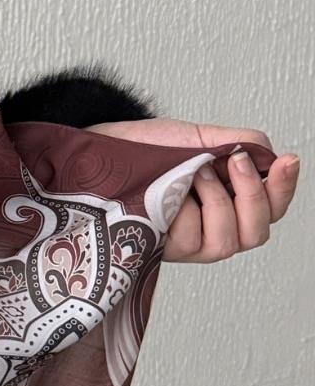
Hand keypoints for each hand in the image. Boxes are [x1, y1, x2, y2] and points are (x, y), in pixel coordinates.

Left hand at [85, 118, 299, 262]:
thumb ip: (232, 143)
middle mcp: (211, 226)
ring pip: (228, 242)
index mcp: (226, 199)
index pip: (270, 206)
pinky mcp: (163, 248)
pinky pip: (192, 241)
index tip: (288, 160)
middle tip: (236, 160)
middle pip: (257, 232)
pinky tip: (177, 190)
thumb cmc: (142, 147)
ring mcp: (187, 241)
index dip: (284, 188)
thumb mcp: (193, 137)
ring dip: (221, 203)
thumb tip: (268, 151)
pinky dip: (191, 212)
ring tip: (199, 172)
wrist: (98, 149)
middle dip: (255, 196)